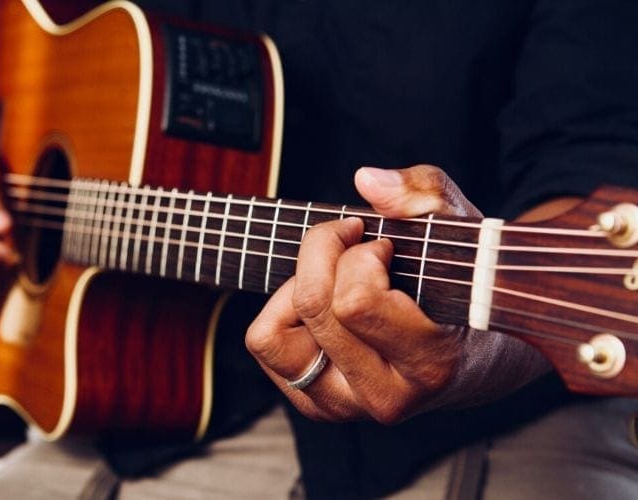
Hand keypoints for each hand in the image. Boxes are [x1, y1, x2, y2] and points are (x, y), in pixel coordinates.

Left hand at [246, 165, 526, 423]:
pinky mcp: (317, 406)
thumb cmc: (467, 288)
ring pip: (272, 335)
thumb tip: (366, 180)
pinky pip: (266, 344)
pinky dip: (281, 311)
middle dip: (325, 254)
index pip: (354, 301)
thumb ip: (424, 195)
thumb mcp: (461, 228)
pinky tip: (323, 303)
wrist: (479, 359)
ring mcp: (345, 407)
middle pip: (313, 306)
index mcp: (429, 363)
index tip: (383, 244)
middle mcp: (384, 397)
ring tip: (336, 278)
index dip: (359, 255)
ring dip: (296, 289)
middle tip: (354, 245)